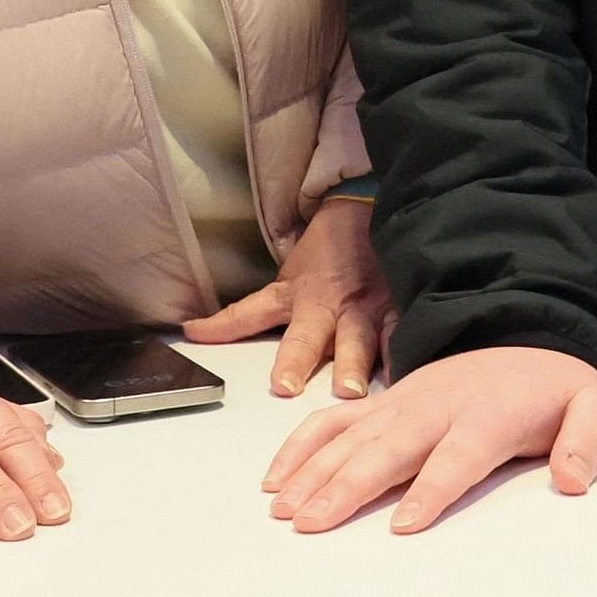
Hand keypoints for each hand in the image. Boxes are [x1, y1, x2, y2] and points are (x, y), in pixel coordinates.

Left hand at [183, 194, 391, 399]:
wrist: (372, 205)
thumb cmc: (331, 246)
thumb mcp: (291, 273)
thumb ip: (257, 308)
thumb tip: (191, 329)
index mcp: (294, 295)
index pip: (248, 312)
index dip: (222, 325)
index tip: (193, 332)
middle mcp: (325, 305)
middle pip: (306, 336)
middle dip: (294, 360)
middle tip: (284, 386)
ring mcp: (363, 307)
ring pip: (357, 339)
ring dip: (352, 365)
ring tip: (350, 391)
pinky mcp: (397, 306)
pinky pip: (401, 331)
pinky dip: (402, 352)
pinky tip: (405, 375)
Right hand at [260, 345, 596, 535]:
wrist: (529, 330)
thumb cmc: (553, 384)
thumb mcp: (592, 406)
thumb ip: (585, 443)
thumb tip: (572, 481)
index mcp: (488, 414)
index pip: (457, 457)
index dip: (430, 490)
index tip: (403, 523)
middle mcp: (437, 407)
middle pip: (388, 450)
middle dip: (349, 486)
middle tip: (314, 520)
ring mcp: (403, 402)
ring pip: (351, 437)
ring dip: (315, 471)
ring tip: (285, 507)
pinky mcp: (383, 401)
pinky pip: (333, 419)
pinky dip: (301, 444)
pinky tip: (278, 476)